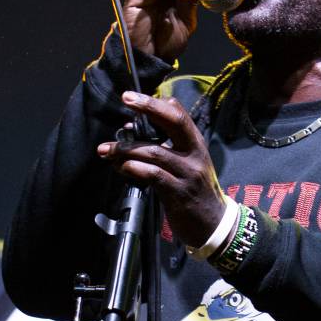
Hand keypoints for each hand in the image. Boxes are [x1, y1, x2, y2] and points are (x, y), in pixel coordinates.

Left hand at [106, 90, 227, 247]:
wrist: (213, 224)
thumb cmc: (196, 191)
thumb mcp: (190, 162)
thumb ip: (172, 143)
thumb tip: (138, 126)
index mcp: (196, 145)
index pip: (180, 116)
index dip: (157, 103)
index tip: (133, 96)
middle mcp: (195, 155)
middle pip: (174, 123)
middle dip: (149, 108)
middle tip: (126, 100)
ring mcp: (187, 174)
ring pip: (155, 152)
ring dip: (126, 149)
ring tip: (107, 151)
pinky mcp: (178, 194)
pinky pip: (153, 175)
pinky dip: (133, 169)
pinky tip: (121, 168)